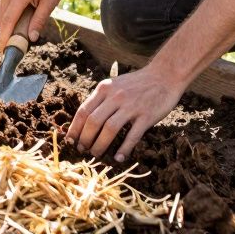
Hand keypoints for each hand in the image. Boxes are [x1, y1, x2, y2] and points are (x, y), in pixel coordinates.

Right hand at [0, 0, 67, 51]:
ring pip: (2, 15)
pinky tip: (26, 10)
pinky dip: (11, 15)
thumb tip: (31, 38)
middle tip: (23, 42)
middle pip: (3, 20)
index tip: (3, 51)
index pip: (8, 21)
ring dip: (11, 23)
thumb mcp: (51, 0)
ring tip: (30, 19)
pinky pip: (4, 8)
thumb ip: (40, 19)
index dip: (5, 37)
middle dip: (10, 33)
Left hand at [65, 64, 186, 160]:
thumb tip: (83, 121)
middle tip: (83, 150)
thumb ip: (101, 99)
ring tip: (96, 154)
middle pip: (93, 122)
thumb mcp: (114, 85)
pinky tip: (118, 158)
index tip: (70, 141)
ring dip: (100, 145)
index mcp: (105, 88)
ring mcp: (132, 106)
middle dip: (85, 139)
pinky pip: (132, 136)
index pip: (83, 111)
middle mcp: (116, 96)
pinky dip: (124, 149)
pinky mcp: (146, 116)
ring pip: (109, 129)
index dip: (75, 128)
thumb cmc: (137, 84)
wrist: (164, 75)